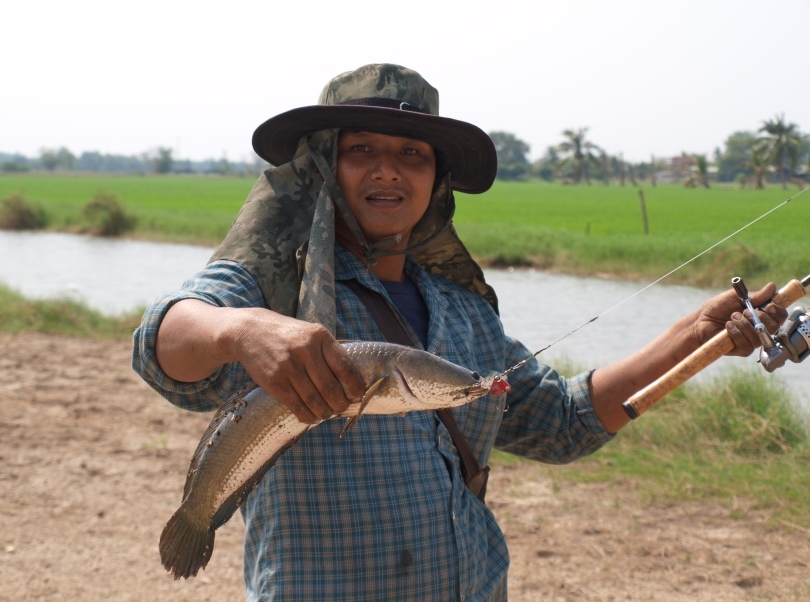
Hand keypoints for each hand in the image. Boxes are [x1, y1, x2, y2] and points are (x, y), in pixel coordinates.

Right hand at [229, 309, 365, 423]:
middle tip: (342, 408)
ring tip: (327, 414)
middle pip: (331, 389)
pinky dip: (308, 416)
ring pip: (314, 401)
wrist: (249, 331)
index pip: (345, 367)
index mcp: (320, 336)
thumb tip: (351, 384)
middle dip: (340, 405)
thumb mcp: (311, 334)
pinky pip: (296, 406)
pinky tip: (312, 417)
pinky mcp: (274, 381)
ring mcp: (288, 366)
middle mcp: (305, 350)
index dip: (355, 387)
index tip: (358, 396)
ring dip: (325, 413)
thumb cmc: (287, 335)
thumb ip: (329, 353)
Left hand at [691, 282, 787, 356]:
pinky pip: (747, 344)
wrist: (699, 322)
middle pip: (774, 326)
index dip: (778, 311)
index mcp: (760, 314)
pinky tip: (727, 327)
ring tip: (731, 317)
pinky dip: (737, 333)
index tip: (768, 306)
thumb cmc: (716, 308)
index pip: (780, 315)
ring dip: (744, 324)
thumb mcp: (734, 297)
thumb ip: (754, 295)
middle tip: (744, 311)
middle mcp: (759, 328)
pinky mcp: (742, 350)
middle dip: (759, 317)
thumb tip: (772, 287)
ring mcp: (752, 340)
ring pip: (759, 335)